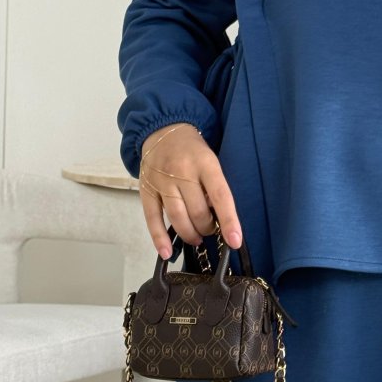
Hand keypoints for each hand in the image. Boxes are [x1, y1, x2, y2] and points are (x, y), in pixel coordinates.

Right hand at [138, 122, 241, 257]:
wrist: (163, 128)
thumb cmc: (192, 149)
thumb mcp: (210, 160)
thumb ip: (214, 186)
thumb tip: (219, 219)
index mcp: (205, 163)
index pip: (220, 195)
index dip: (229, 220)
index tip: (235, 241)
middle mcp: (182, 171)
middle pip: (197, 211)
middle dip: (208, 228)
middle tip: (211, 229)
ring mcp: (162, 181)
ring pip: (178, 217)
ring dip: (190, 234)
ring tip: (196, 237)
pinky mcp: (146, 189)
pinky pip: (152, 218)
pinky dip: (159, 238)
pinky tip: (167, 252)